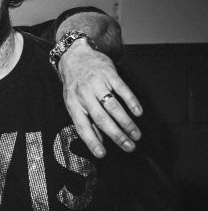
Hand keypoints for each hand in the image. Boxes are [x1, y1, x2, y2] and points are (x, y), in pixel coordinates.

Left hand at [58, 40, 141, 157]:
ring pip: (113, 106)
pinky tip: (138, 113)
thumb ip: (85, 122)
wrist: (74, 56)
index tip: (102, 154)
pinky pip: (122, 89)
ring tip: (136, 135)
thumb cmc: (74, 84)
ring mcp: (96, 84)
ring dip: (126, 122)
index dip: (92, 141)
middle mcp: (84, 95)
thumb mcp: (73, 102)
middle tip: (129, 147)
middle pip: (101, 119)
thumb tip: (97, 142)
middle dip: (116, 135)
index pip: (82, 127)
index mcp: (73, 105)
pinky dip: (131, 101)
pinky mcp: (109, 74)